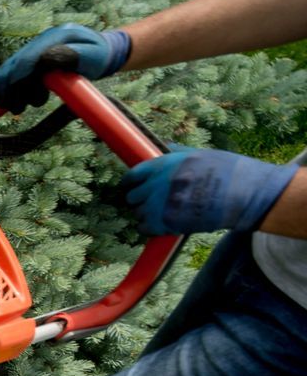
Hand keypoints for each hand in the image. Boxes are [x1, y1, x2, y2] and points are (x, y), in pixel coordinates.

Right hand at [0, 23, 131, 112]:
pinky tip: (11, 101)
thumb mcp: (92, 55)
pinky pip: (8, 72)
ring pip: (6, 70)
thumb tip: (45, 59)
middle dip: (11, 89)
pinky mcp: (29, 57)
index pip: (28, 58)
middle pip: (13, 65)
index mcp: (56, 36)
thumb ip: (72, 55)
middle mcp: (40, 40)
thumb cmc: (99, 56)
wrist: (102, 50)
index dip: (18, 80)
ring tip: (20, 107)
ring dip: (7, 91)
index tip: (19, 101)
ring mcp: (33, 48)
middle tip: (19, 108)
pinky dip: (4, 88)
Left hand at [122, 146, 299, 234]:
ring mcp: (160, 204)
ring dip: (145, 214)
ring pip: (138, 213)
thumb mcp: (201, 155)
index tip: (130, 186)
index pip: (132, 175)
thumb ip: (178, 154)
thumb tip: (165, 146)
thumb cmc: (228, 171)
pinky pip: (144, 228)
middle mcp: (157, 184)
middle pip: (132, 196)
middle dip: (139, 199)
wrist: (244, 194)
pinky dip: (149, 228)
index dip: (130, 182)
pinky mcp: (166, 223)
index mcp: (164, 164)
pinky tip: (160, 225)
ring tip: (160, 213)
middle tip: (150, 202)